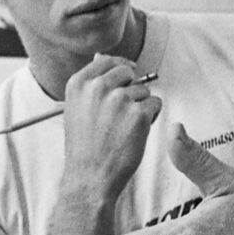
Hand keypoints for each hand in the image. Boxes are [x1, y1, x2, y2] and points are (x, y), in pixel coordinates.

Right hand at [62, 55, 161, 199]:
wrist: (89, 176)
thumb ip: (91, 84)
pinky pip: (156, 104)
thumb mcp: (77, 108)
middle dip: (131, 89)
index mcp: (79, 83)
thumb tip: (104, 58)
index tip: (128, 75)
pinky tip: (137, 132)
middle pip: (128, 73)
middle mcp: (98, 87)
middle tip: (123, 113)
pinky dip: (152, 117)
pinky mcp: (138, 114)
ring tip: (125, 128)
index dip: (121, 68)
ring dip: (141, 106)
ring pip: (144, 91)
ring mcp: (119, 100)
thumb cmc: (86, 146)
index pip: (107, 60)